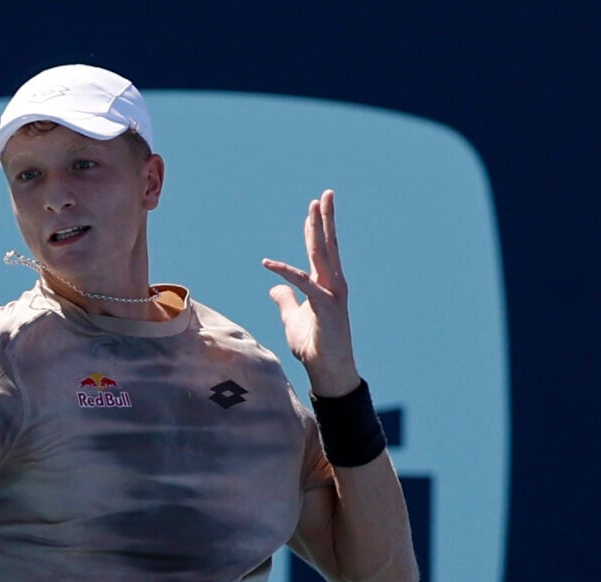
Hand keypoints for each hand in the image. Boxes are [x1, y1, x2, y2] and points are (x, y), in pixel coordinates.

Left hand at [262, 189, 360, 398]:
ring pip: (322, 255)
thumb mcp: (292, 319)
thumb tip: (274, 289)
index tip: (313, 208)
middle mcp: (332, 284)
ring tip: (315, 207)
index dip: (315, 229)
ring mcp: (331, 294)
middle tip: (325, 194)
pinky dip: (284, 272)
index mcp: (325, 285)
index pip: (321, 251)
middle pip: (327, 245)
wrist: (328, 369)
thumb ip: (285, 301)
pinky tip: (267, 263)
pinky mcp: (324, 306)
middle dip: (325, 218)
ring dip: (317, 230)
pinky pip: (301, 284)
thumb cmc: (314, 346)